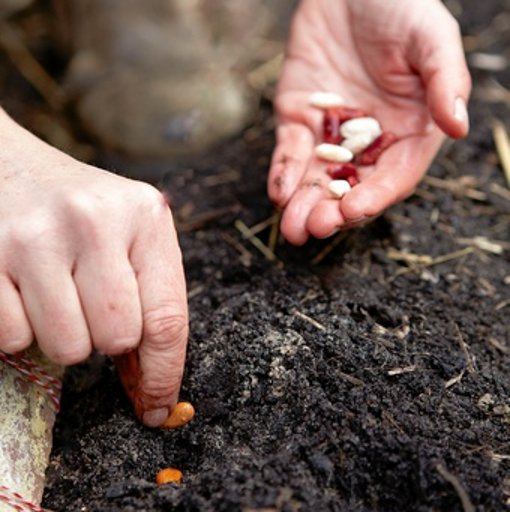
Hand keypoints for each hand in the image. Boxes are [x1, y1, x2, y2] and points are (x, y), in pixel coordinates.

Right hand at [0, 110, 187, 426]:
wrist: (10, 167)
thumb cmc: (81, 214)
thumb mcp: (130, 238)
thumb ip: (150, 302)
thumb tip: (152, 393)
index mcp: (145, 216)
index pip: (167, 318)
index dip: (164, 373)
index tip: (158, 406)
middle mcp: (94, 220)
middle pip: (116, 338)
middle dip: (106, 337)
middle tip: (90, 304)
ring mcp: (35, 236)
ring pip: (66, 346)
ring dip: (64, 335)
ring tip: (56, 294)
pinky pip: (12, 338)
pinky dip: (19, 329)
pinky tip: (21, 290)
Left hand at [268, 0, 470, 243]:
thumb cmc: (401, 6)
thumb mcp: (431, 38)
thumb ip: (446, 81)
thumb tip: (459, 126)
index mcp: (407, 133)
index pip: (392, 177)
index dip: (374, 197)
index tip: (353, 210)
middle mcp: (369, 143)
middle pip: (351, 188)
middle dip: (332, 212)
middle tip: (315, 228)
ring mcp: (331, 136)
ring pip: (317, 181)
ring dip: (303, 206)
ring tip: (293, 228)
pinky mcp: (299, 121)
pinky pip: (290, 154)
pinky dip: (283, 174)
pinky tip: (279, 194)